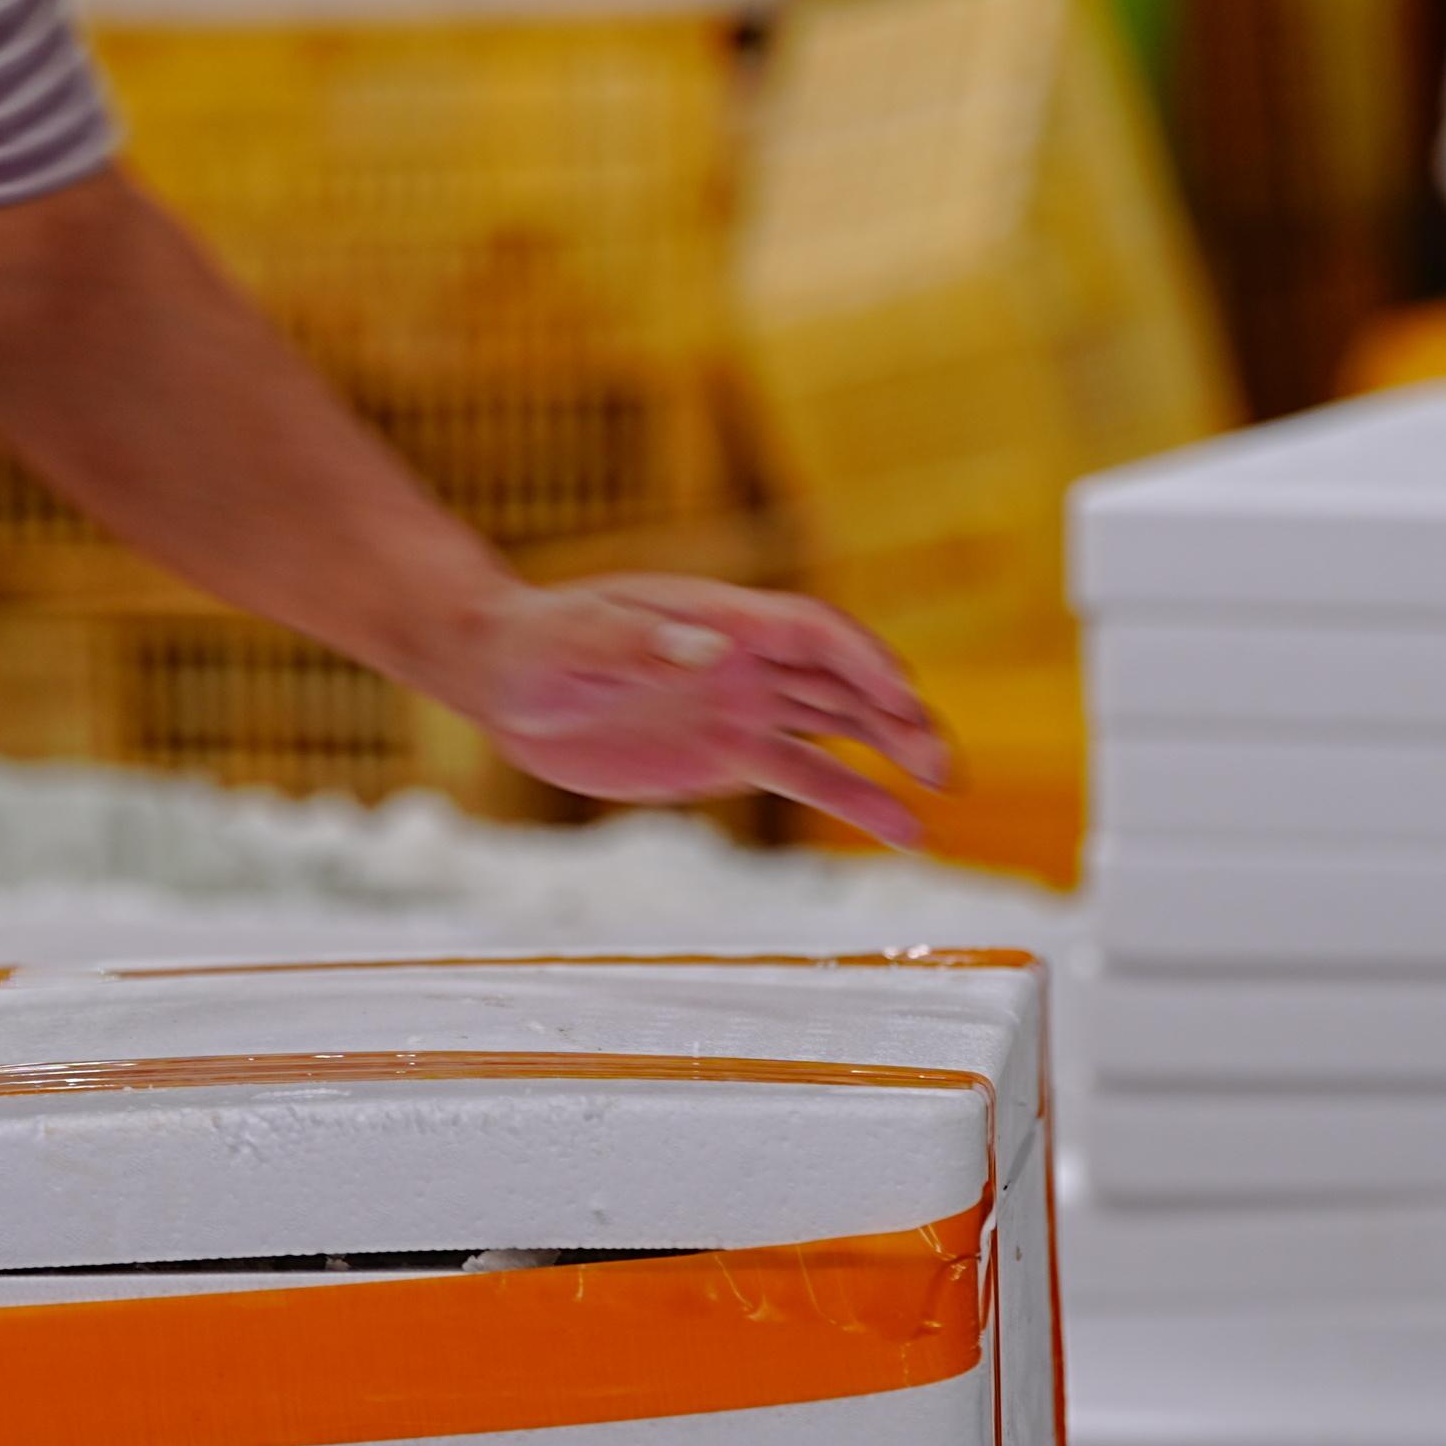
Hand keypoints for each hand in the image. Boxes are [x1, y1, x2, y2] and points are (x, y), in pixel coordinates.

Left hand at [412, 577, 955, 844]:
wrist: (503, 675)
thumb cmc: (536, 644)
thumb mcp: (577, 642)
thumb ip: (639, 646)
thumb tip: (714, 651)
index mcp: (721, 618)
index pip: (814, 633)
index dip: (864, 661)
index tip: (904, 699)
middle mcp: (746, 659)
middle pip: (843, 680)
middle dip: (897, 715)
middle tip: (942, 764)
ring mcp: (742, 705)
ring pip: (839, 725)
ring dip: (892, 751)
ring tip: (942, 788)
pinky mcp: (727, 753)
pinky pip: (804, 772)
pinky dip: (855, 797)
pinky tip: (901, 828)